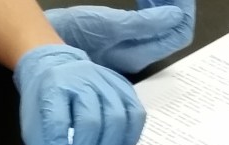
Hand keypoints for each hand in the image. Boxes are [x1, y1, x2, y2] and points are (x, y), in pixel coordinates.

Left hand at [14, 45, 144, 144]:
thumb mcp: (32, 125)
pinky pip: (135, 118)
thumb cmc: (43, 102)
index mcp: (53, 86)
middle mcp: (83, 79)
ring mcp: (108, 82)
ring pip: (116, 121)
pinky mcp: (126, 88)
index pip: (58, 126)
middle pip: (90, 124)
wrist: (57, 67)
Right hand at [46, 1, 195, 74]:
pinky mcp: (122, 41)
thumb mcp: (109, 25)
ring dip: (164, 6)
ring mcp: (131, 49)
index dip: (183, 10)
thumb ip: (144, 24)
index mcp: (139, 54)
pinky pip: (149, 24)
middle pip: (174, 29)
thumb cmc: (72, 36)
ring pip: (163, 26)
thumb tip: (175, 18)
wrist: (45, 47)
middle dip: (175, 6)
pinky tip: (144, 0)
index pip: (179, 33)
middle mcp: (138, 55)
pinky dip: (152, 9)